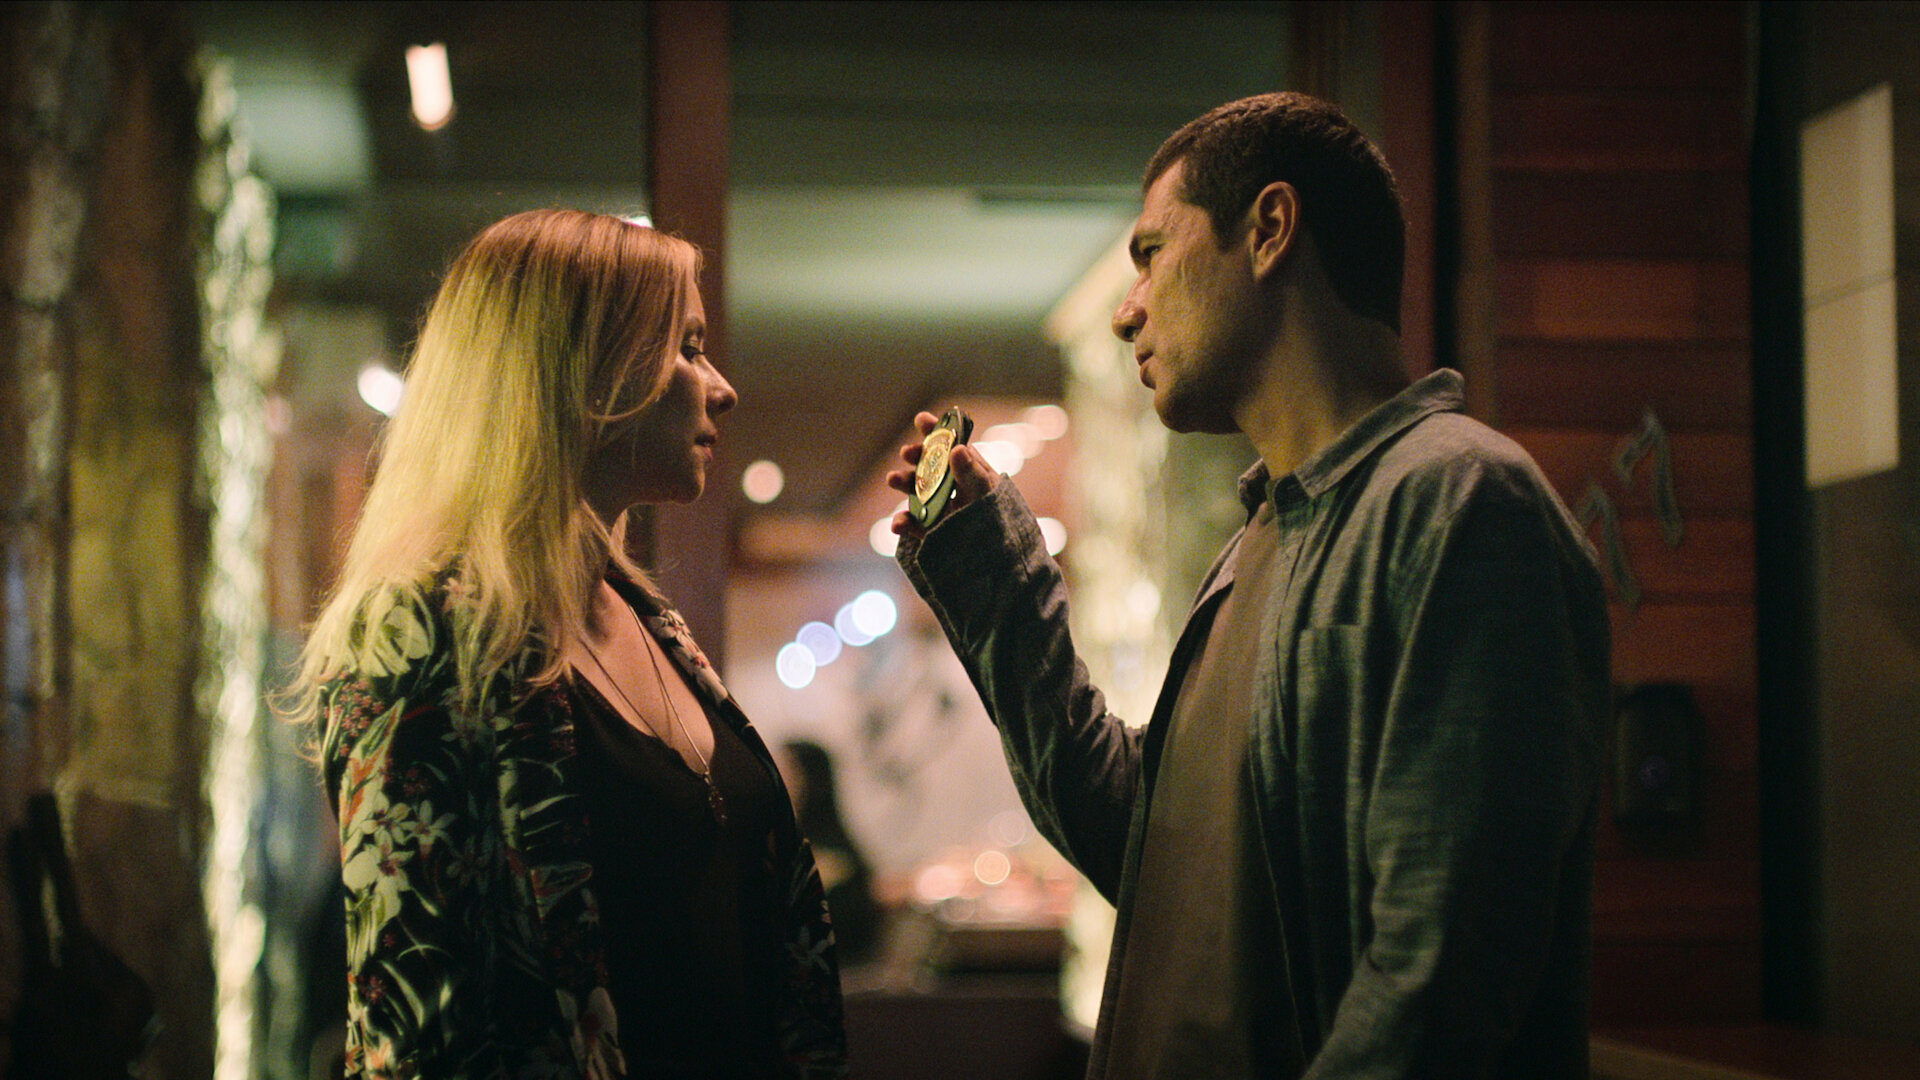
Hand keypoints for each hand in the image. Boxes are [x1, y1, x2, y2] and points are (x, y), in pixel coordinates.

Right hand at [886, 411, 997, 536]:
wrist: (999, 555)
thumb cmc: (997, 515)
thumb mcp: (986, 491)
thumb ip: (971, 472)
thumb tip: (957, 448)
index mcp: (964, 467)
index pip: (948, 444)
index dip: (934, 430)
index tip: (922, 419)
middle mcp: (947, 482)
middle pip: (926, 463)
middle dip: (914, 455)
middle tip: (908, 453)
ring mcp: (935, 504)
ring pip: (914, 489)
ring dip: (901, 481)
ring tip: (892, 479)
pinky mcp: (927, 528)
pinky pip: (911, 523)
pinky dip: (901, 522)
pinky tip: (898, 524)